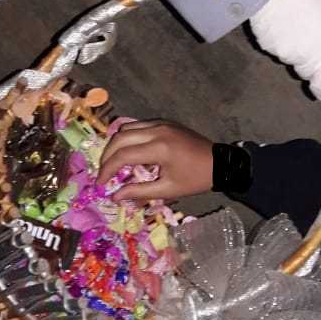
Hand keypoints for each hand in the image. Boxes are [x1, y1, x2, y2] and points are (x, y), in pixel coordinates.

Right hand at [97, 121, 212, 202]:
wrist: (220, 163)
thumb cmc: (195, 179)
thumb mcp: (168, 190)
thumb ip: (139, 192)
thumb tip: (115, 197)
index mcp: (159, 149)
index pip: (122, 156)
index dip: (107, 170)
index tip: (100, 184)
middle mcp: (157, 131)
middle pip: (119, 138)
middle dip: (106, 156)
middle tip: (103, 173)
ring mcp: (160, 123)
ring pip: (126, 128)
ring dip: (115, 144)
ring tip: (113, 163)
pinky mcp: (164, 122)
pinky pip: (138, 126)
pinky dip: (128, 138)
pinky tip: (128, 152)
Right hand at [250, 0, 320, 100]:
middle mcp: (299, 58)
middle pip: (306, 70)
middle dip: (311, 60)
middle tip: (314, 35)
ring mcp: (279, 51)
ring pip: (289, 57)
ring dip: (294, 48)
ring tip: (298, 21)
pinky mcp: (263, 42)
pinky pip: (274, 46)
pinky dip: (279, 38)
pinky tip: (283, 18)